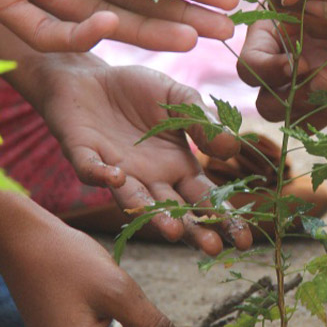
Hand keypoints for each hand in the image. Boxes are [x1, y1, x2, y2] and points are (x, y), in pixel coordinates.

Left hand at [38, 56, 252, 253]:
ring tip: (172, 230)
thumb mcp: (179, 98)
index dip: (224, 218)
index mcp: (177, 166)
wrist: (89, 76)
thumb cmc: (138, 90)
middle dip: (193, 230)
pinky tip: (116, 175)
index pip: (205, 198)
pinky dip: (100, 175)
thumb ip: (204, 120)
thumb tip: (233, 147)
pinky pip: (90, 170)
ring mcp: (117, 170)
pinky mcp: (83, 155)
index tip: (243, 240)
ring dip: (152, 215)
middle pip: (175, 210)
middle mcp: (149, 177)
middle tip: (213, 249)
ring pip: (135, 200)